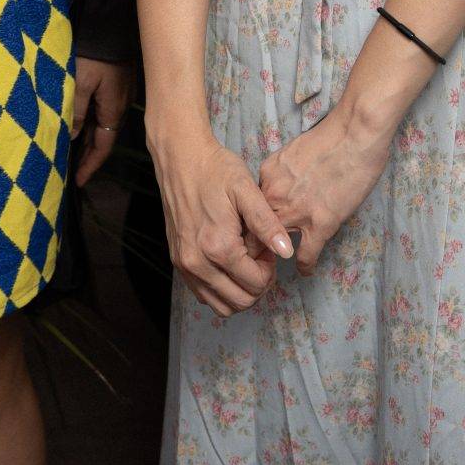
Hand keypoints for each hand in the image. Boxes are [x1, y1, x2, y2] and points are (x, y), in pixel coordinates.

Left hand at [72, 57, 132, 184]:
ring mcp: (119, 93)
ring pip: (102, 124)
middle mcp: (120, 105)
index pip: (102, 146)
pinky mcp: (116, 83)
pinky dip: (91, 122)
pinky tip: (80, 123)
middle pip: (103, 137)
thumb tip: (73, 137)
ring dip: (89, 138)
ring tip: (73, 151)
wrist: (111, 23)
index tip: (78, 181)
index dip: (90, 165)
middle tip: (73, 171)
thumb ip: (76, 113)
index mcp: (113, 109)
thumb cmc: (95, 53)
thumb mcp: (80, 84)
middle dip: (89, 155)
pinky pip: (102, 110)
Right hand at [149, 119, 292, 317]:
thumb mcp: (246, 189)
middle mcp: (197, 262)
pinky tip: (228, 264)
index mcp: (218, 246)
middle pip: (240, 301)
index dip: (270, 270)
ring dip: (240, 292)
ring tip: (245, 261)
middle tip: (260, 256)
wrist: (180, 158)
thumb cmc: (215, 170)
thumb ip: (267, 223)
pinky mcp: (177, 262)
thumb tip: (287, 252)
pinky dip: (221, 290)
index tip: (268, 248)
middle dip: (258, 284)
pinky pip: (203, 295)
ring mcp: (184, 265)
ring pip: (221, 306)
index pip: (255, 284)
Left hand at [258, 107, 390, 277]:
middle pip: (253, 229)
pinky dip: (305, 266)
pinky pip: (305, 255)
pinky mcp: (320, 224)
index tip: (252, 233)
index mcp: (267, 175)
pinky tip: (306, 271)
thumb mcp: (292, 151)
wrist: (355, 135)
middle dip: (253, 246)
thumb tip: (282, 188)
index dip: (250, 222)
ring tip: (276, 270)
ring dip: (275, 258)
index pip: (249, 207)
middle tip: (255, 260)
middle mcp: (275, 195)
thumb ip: (281, 172)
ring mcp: (296, 211)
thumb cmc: (330, 137)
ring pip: (274, 246)